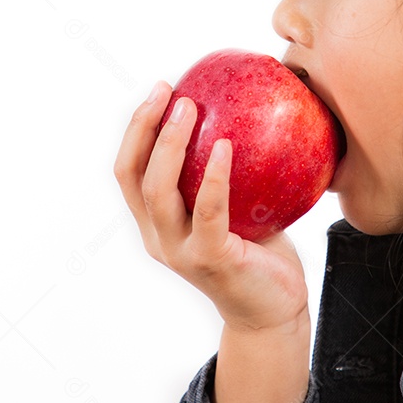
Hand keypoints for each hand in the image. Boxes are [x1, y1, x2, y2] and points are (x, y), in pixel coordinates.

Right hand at [114, 81, 309, 332]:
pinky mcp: (210, 260)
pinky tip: (225, 146)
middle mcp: (158, 238)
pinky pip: (208, 211)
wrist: (273, 312)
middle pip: (132, 175)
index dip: (136, 129)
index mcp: (155, 224)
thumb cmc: (259, 254)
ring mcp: (180, 252)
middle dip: (143, 126)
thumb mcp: (237, 208)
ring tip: (189, 107)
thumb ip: (228, 174)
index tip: (159, 90)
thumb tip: (246, 111)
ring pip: (158, 190)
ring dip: (169, 143)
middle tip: (167, 90)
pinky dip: (213, 176)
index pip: (129, 170)